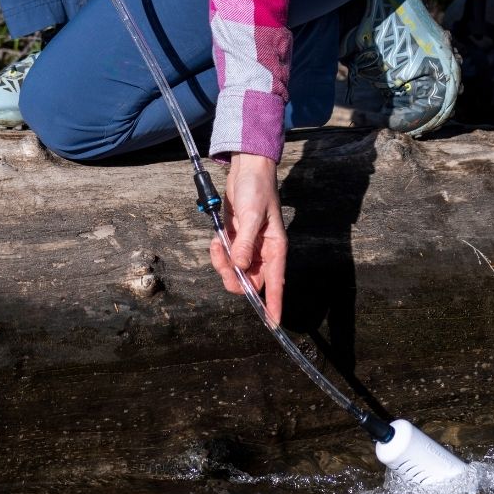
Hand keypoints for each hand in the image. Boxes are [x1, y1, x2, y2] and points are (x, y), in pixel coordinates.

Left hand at [209, 153, 286, 324]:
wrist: (246, 169)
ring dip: (222, 263)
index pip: (276, 283)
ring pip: (234, 272)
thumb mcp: (252, 214)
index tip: (273, 323)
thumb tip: (240, 268)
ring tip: (217, 243)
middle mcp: (262, 252)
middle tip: (222, 258)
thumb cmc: (256, 189)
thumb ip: (245, 242)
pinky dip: (218, 253)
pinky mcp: (235, 240)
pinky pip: (225, 258)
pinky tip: (217, 237)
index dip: (274, 304)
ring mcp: (247, 247)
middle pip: (248, 282)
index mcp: (274, 248)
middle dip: (233, 276)